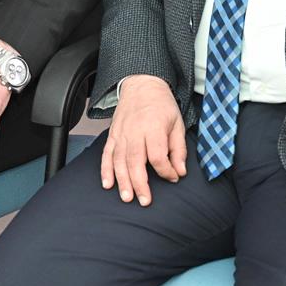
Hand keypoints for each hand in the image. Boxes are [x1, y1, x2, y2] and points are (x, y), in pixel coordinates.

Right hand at [100, 75, 185, 205]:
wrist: (142, 84)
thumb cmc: (161, 104)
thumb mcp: (177, 123)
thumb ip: (178, 149)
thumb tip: (180, 172)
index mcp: (154, 127)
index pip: (157, 155)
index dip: (166, 171)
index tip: (173, 177)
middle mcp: (135, 131)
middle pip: (135, 161)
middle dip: (139, 183)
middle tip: (144, 201)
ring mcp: (121, 133)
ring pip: (119, 160)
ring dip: (122, 181)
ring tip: (126, 197)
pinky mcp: (113, 135)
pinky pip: (106, 154)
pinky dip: (105, 170)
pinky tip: (108, 184)